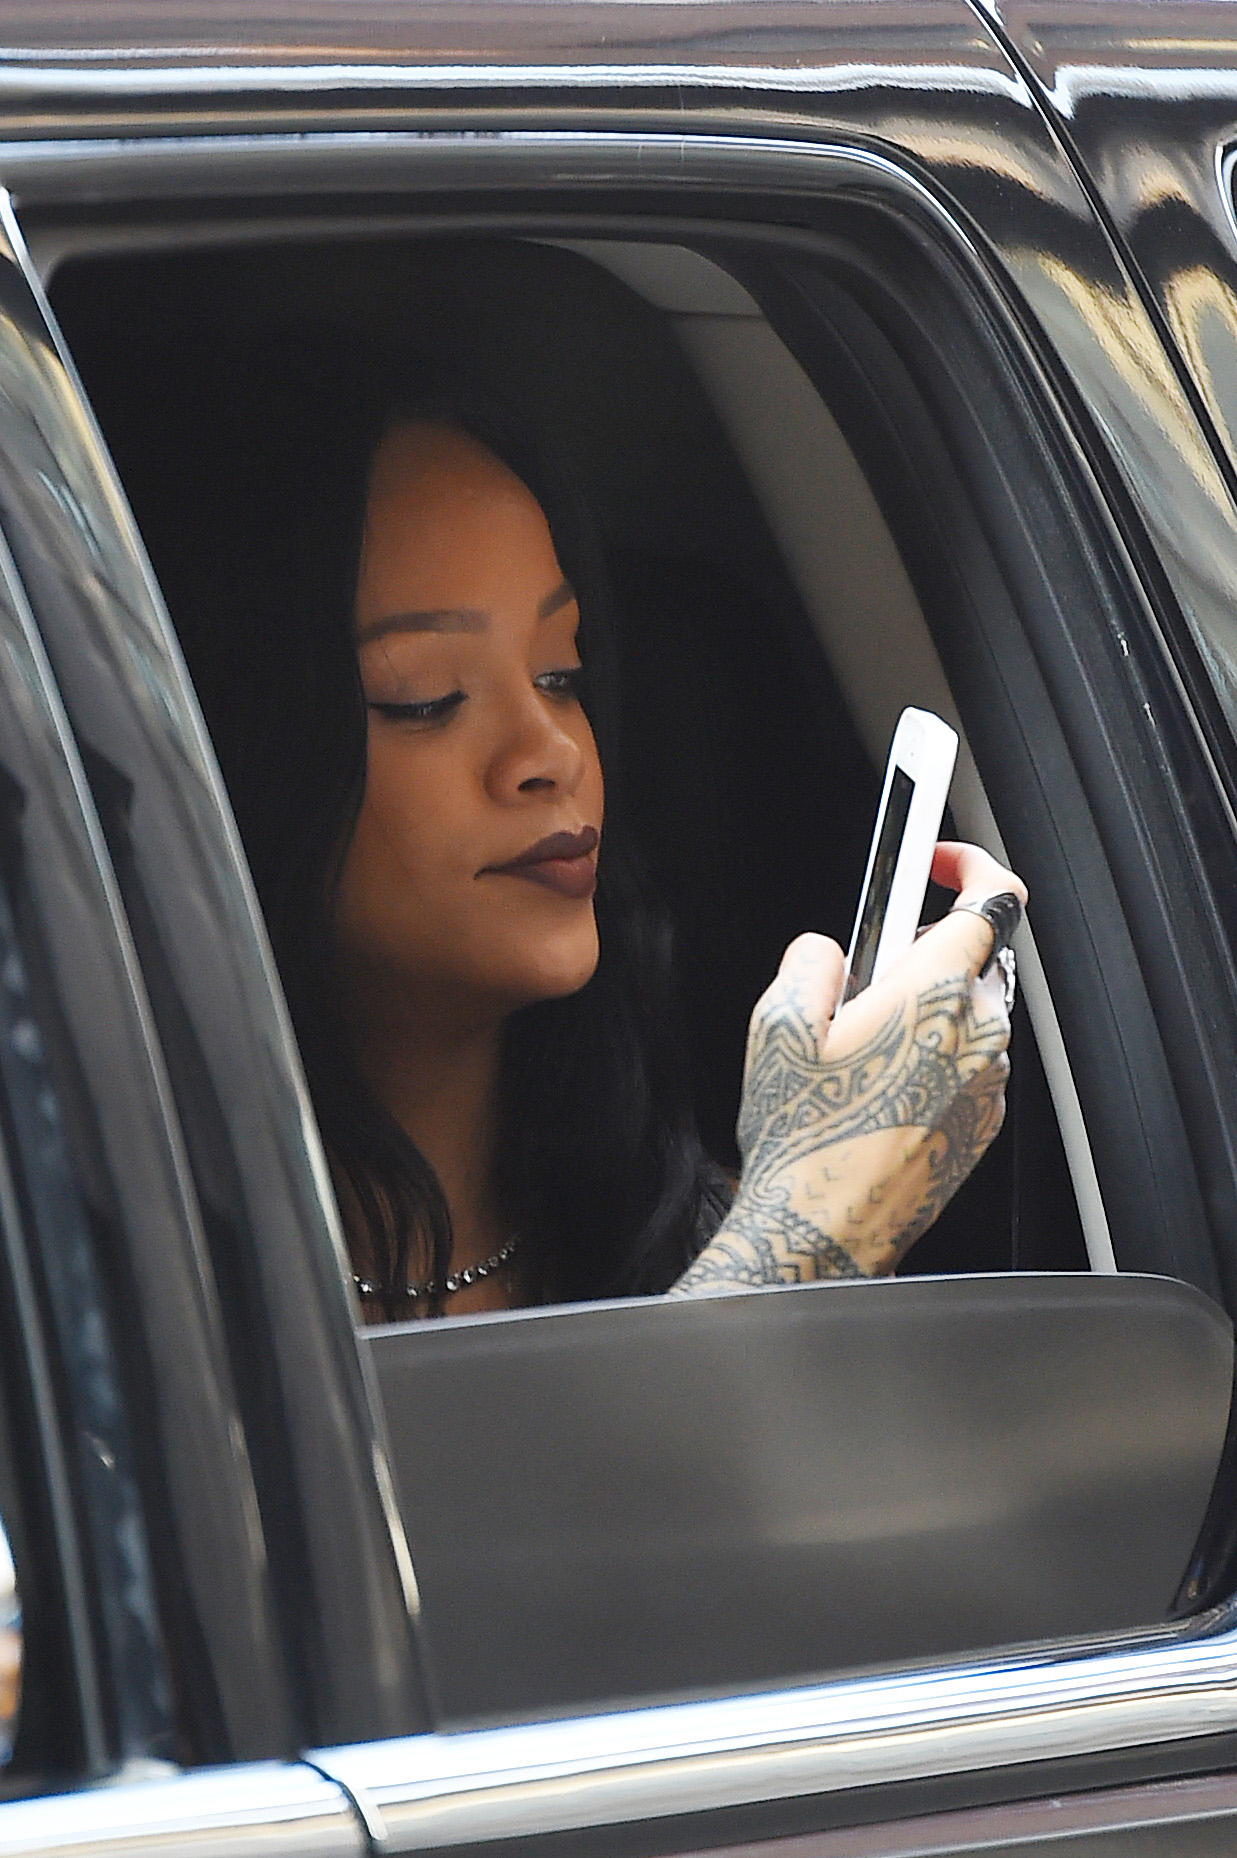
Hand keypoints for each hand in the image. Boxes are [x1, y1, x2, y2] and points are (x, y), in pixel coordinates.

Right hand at [671, 843, 1026, 1293]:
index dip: (968, 863)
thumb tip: (828, 951)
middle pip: (971, 955)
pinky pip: (968, 1060)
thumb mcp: (777, 1023)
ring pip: (969, 1010)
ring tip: (860, 1048)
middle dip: (920, 950)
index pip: (992, 897)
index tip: (935, 859)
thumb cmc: (805, 1136)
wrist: (823, 1227)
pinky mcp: (984, 1120)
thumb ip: (812, 959)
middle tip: (862, 980)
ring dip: (925, 1008)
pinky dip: (933, 1053)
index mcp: (936, 993)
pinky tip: (877, 1086)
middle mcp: (977, 1033)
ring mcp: (988, 1080)